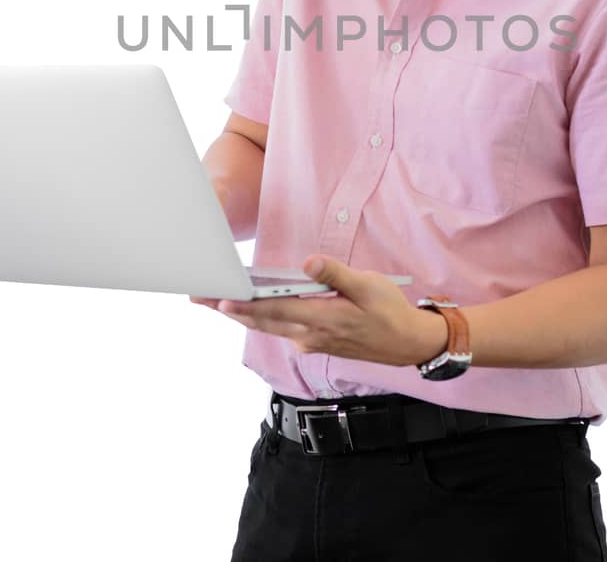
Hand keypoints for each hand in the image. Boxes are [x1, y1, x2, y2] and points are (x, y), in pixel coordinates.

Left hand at [188, 256, 448, 367]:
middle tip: (198, 297)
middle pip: (261, 320)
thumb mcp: (369, 286)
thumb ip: (335, 274)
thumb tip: (308, 263)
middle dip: (228, 309)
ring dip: (240, 315)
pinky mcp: (314, 342)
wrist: (408, 344)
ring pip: (268, 326)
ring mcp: (310, 341)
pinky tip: (247, 308)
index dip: (245, 305)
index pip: (275, 310)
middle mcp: (310, 335)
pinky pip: (281, 330)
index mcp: (322, 319)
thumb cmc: (389, 311)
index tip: (218, 299)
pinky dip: (261, 319)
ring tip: (212, 301)